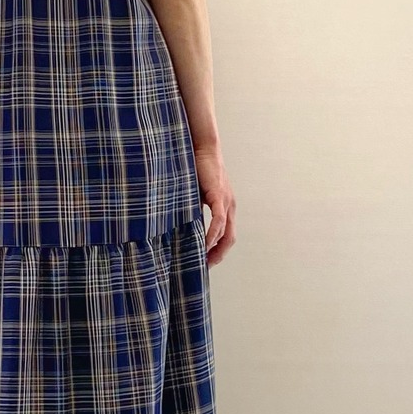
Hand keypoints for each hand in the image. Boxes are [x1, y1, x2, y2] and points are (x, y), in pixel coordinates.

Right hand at [194, 143, 235, 265]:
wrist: (202, 147)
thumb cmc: (197, 168)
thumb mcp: (194, 195)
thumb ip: (193, 210)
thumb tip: (182, 227)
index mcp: (225, 206)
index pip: (226, 235)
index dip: (218, 250)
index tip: (206, 261)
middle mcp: (230, 206)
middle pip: (230, 239)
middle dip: (219, 255)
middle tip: (205, 266)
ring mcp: (226, 201)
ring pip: (226, 232)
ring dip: (215, 248)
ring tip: (203, 259)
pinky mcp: (219, 196)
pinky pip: (219, 220)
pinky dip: (212, 234)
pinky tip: (204, 243)